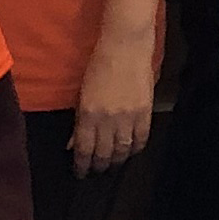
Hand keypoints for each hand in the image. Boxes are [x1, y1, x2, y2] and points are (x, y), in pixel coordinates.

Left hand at [70, 33, 157, 174]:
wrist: (125, 46)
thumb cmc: (99, 65)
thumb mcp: (82, 93)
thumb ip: (79, 120)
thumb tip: (73, 144)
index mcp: (88, 114)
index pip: (84, 149)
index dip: (82, 165)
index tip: (80, 173)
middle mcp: (108, 120)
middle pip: (103, 153)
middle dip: (99, 166)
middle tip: (97, 172)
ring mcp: (128, 117)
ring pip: (123, 150)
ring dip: (116, 161)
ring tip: (113, 165)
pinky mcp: (145, 112)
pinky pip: (141, 139)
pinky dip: (135, 149)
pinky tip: (131, 152)